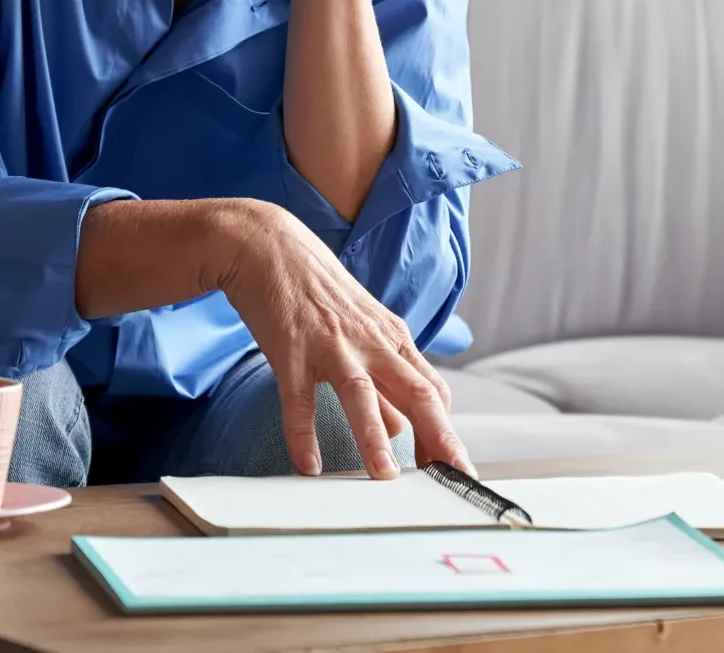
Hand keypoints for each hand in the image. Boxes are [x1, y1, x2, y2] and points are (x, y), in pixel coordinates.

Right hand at [208, 200, 466, 478]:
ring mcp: (332, 344)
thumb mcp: (361, 331)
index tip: (454, 467)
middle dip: (438, 438)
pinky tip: (308, 465)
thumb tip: (402, 427)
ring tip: (385, 477)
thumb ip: (384, 379)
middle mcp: (370, 342)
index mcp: (392, 338)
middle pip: (416, 393)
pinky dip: (303, 434)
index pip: (433, 390)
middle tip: (454, 476)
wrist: (269, 245)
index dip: (446, 430)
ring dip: (375, 438)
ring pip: (362, 395)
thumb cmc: (318, 291)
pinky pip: (299, 398)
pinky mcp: (291, 349)